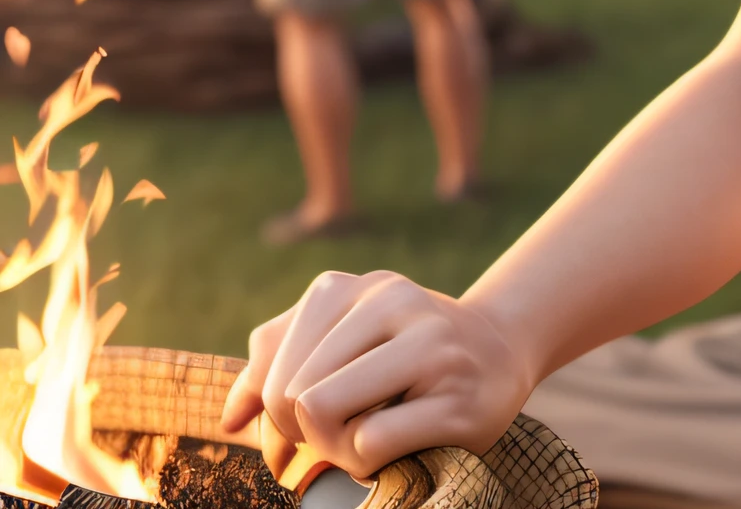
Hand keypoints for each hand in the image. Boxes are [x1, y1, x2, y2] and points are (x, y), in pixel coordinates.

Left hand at [222, 270, 533, 479]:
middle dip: (301, 430)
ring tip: (365, 437)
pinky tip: (397, 443)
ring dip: (331, 445)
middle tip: (341, 430)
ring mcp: (432, 348)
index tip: (311, 410)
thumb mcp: (346, 338)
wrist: (504, 351)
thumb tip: (229, 422)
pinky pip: (368, 444)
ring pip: (321, 411)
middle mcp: (396, 302)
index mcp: (361, 286)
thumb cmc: (407, 353)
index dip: (273, 401)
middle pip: (292, 390)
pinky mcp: (456, 401)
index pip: (271, 353)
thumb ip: (278, 362)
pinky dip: (366, 462)